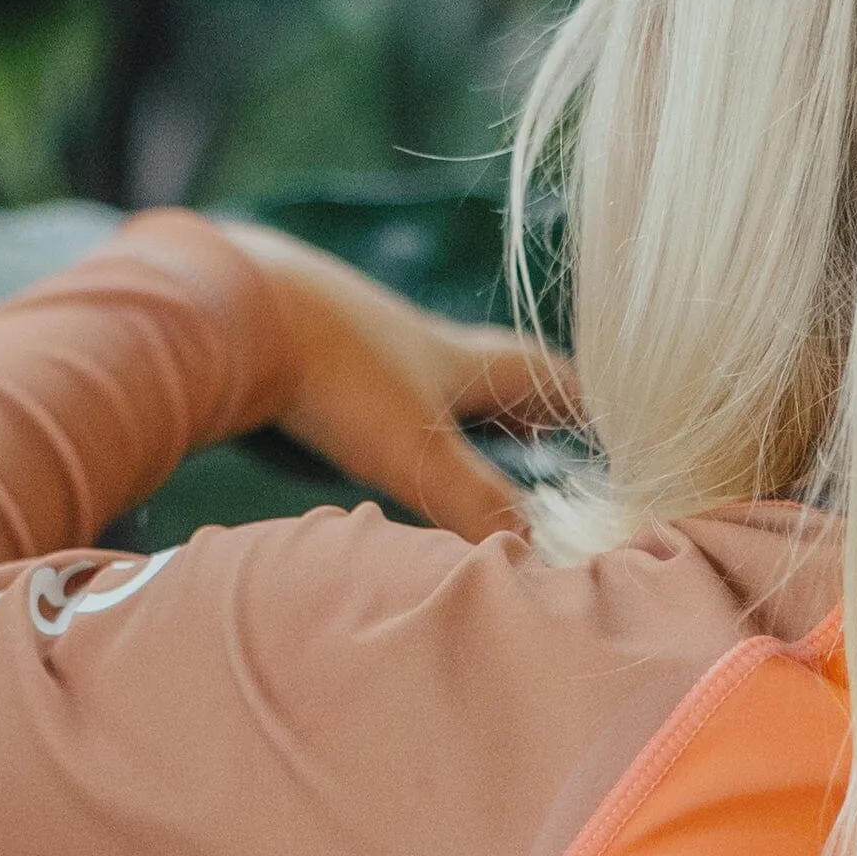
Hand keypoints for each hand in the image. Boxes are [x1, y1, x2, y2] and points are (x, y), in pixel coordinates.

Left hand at [205, 219, 577, 544]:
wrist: (232, 303)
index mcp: (461, 360)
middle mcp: (423, 343)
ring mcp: (367, 341)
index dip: (589, 404)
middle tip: (558, 428)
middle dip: (533, 401)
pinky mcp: (313, 347)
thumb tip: (543, 552)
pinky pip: (377, 379)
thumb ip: (477, 502)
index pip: (548, 378)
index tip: (624, 422)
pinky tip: (379, 424)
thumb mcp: (414, 449)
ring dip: (462, 404)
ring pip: (435, 374)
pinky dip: (398, 408)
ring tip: (478, 436)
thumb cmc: (333, 372)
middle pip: (498, 370)